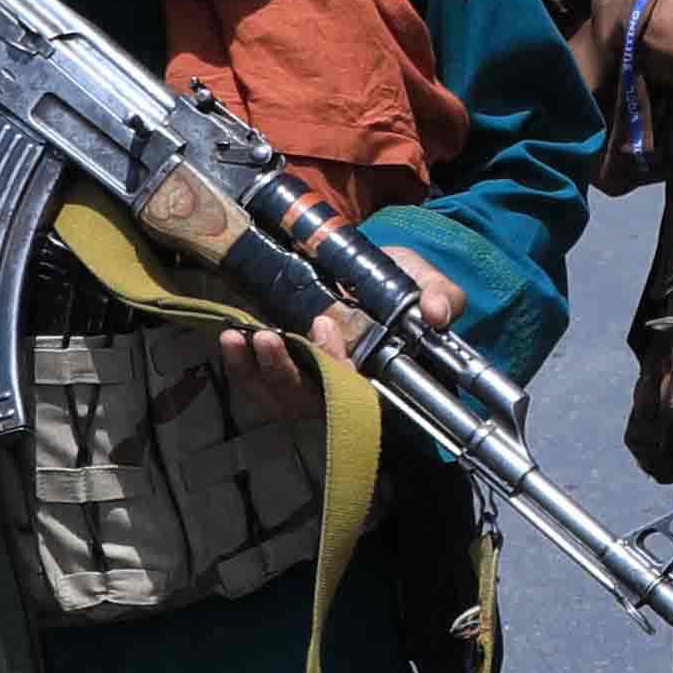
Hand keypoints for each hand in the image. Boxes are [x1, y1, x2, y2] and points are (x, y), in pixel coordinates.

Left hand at [220, 246, 463, 423]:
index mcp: (381, 376)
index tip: (325, 327)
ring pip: (279, 396)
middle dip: (284, 374)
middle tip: (269, 337)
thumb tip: (438, 313)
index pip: (357, 391)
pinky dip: (240, 366)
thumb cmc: (404, 285)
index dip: (337, 367)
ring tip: (239, 337)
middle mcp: (344, 388)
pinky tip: (230, 339)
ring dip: (255, 371)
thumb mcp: (428, 283)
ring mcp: (312, 381)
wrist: (375, 272)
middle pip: (308, 400)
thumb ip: (441, 295)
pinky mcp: (286, 368)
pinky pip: (258, 383)